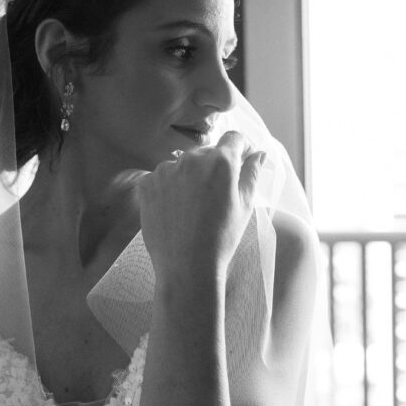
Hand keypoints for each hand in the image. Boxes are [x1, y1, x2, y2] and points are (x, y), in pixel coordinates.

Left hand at [137, 131, 265, 279]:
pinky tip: (175, 210)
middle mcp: (191, 158)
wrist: (186, 267)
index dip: (241, 147)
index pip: (234, 138)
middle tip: (216, 196)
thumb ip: (252, 173)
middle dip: (214, 166)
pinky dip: (168, 188)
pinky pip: (161, 177)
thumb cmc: (221, 238)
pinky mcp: (147, 183)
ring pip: (182, 164)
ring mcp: (165, 169)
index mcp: (221, 161)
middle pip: (207, 152)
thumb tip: (258, 153)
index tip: (243, 159)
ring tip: (193, 207)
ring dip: (189, 177)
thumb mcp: (245, 206)